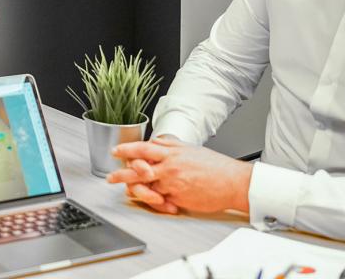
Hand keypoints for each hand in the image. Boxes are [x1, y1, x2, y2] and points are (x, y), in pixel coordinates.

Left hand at [106, 136, 252, 214]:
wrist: (233, 182)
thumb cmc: (214, 166)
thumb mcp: (189, 148)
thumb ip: (170, 145)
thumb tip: (154, 142)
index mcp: (171, 153)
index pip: (142, 149)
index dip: (126, 149)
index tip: (116, 151)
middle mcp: (169, 167)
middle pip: (138, 169)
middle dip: (121, 173)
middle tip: (110, 177)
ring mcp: (172, 184)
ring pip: (146, 187)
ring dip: (135, 189)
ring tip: (128, 190)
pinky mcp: (178, 199)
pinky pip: (160, 201)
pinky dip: (155, 201)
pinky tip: (154, 201)